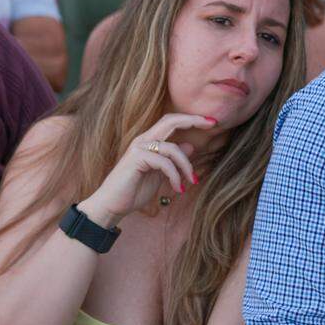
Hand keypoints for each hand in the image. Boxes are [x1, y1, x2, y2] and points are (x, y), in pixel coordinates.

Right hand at [78, 114, 214, 227]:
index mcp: (149, 141)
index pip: (171, 122)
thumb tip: (190, 145)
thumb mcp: (161, 173)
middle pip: (171, 121)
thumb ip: (173, 160)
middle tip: (213, 124)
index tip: (212, 121)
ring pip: (173, 148)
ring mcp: (138, 148)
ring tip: (191, 182)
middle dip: (193, 120)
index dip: (191, 118)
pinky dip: (175, 176)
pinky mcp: (136, 159)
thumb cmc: (134, 190)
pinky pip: (164, 162)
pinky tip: (178, 188)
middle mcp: (143, 140)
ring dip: (186, 166)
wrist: (111, 206)